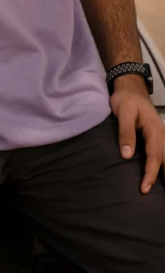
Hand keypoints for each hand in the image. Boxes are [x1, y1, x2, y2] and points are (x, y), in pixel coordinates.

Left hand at [110, 75, 164, 193]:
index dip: (150, 173)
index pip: (154, 155)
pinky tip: (164, 173)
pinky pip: (164, 152)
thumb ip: (126, 132)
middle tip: (162, 196)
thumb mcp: (123, 112)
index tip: (144, 188)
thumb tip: (127, 155)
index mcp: (153, 129)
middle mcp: (161, 134)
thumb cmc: (126, 99)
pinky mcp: (157, 136)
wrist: (130, 87)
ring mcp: (161, 135)